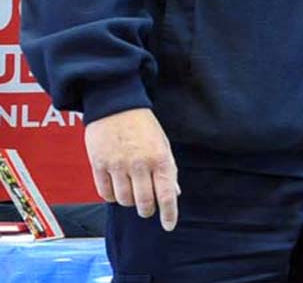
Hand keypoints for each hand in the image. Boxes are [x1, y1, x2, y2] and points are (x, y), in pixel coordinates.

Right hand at [84, 108, 178, 230]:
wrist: (116, 105)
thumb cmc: (143, 126)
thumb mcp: (162, 144)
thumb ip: (167, 170)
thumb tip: (174, 193)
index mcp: (160, 158)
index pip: (167, 194)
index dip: (169, 214)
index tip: (169, 225)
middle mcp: (140, 164)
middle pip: (144, 202)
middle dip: (147, 210)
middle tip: (147, 207)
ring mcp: (118, 165)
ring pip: (124, 200)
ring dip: (129, 202)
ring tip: (131, 193)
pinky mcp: (99, 164)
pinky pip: (105, 193)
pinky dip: (111, 196)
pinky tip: (116, 189)